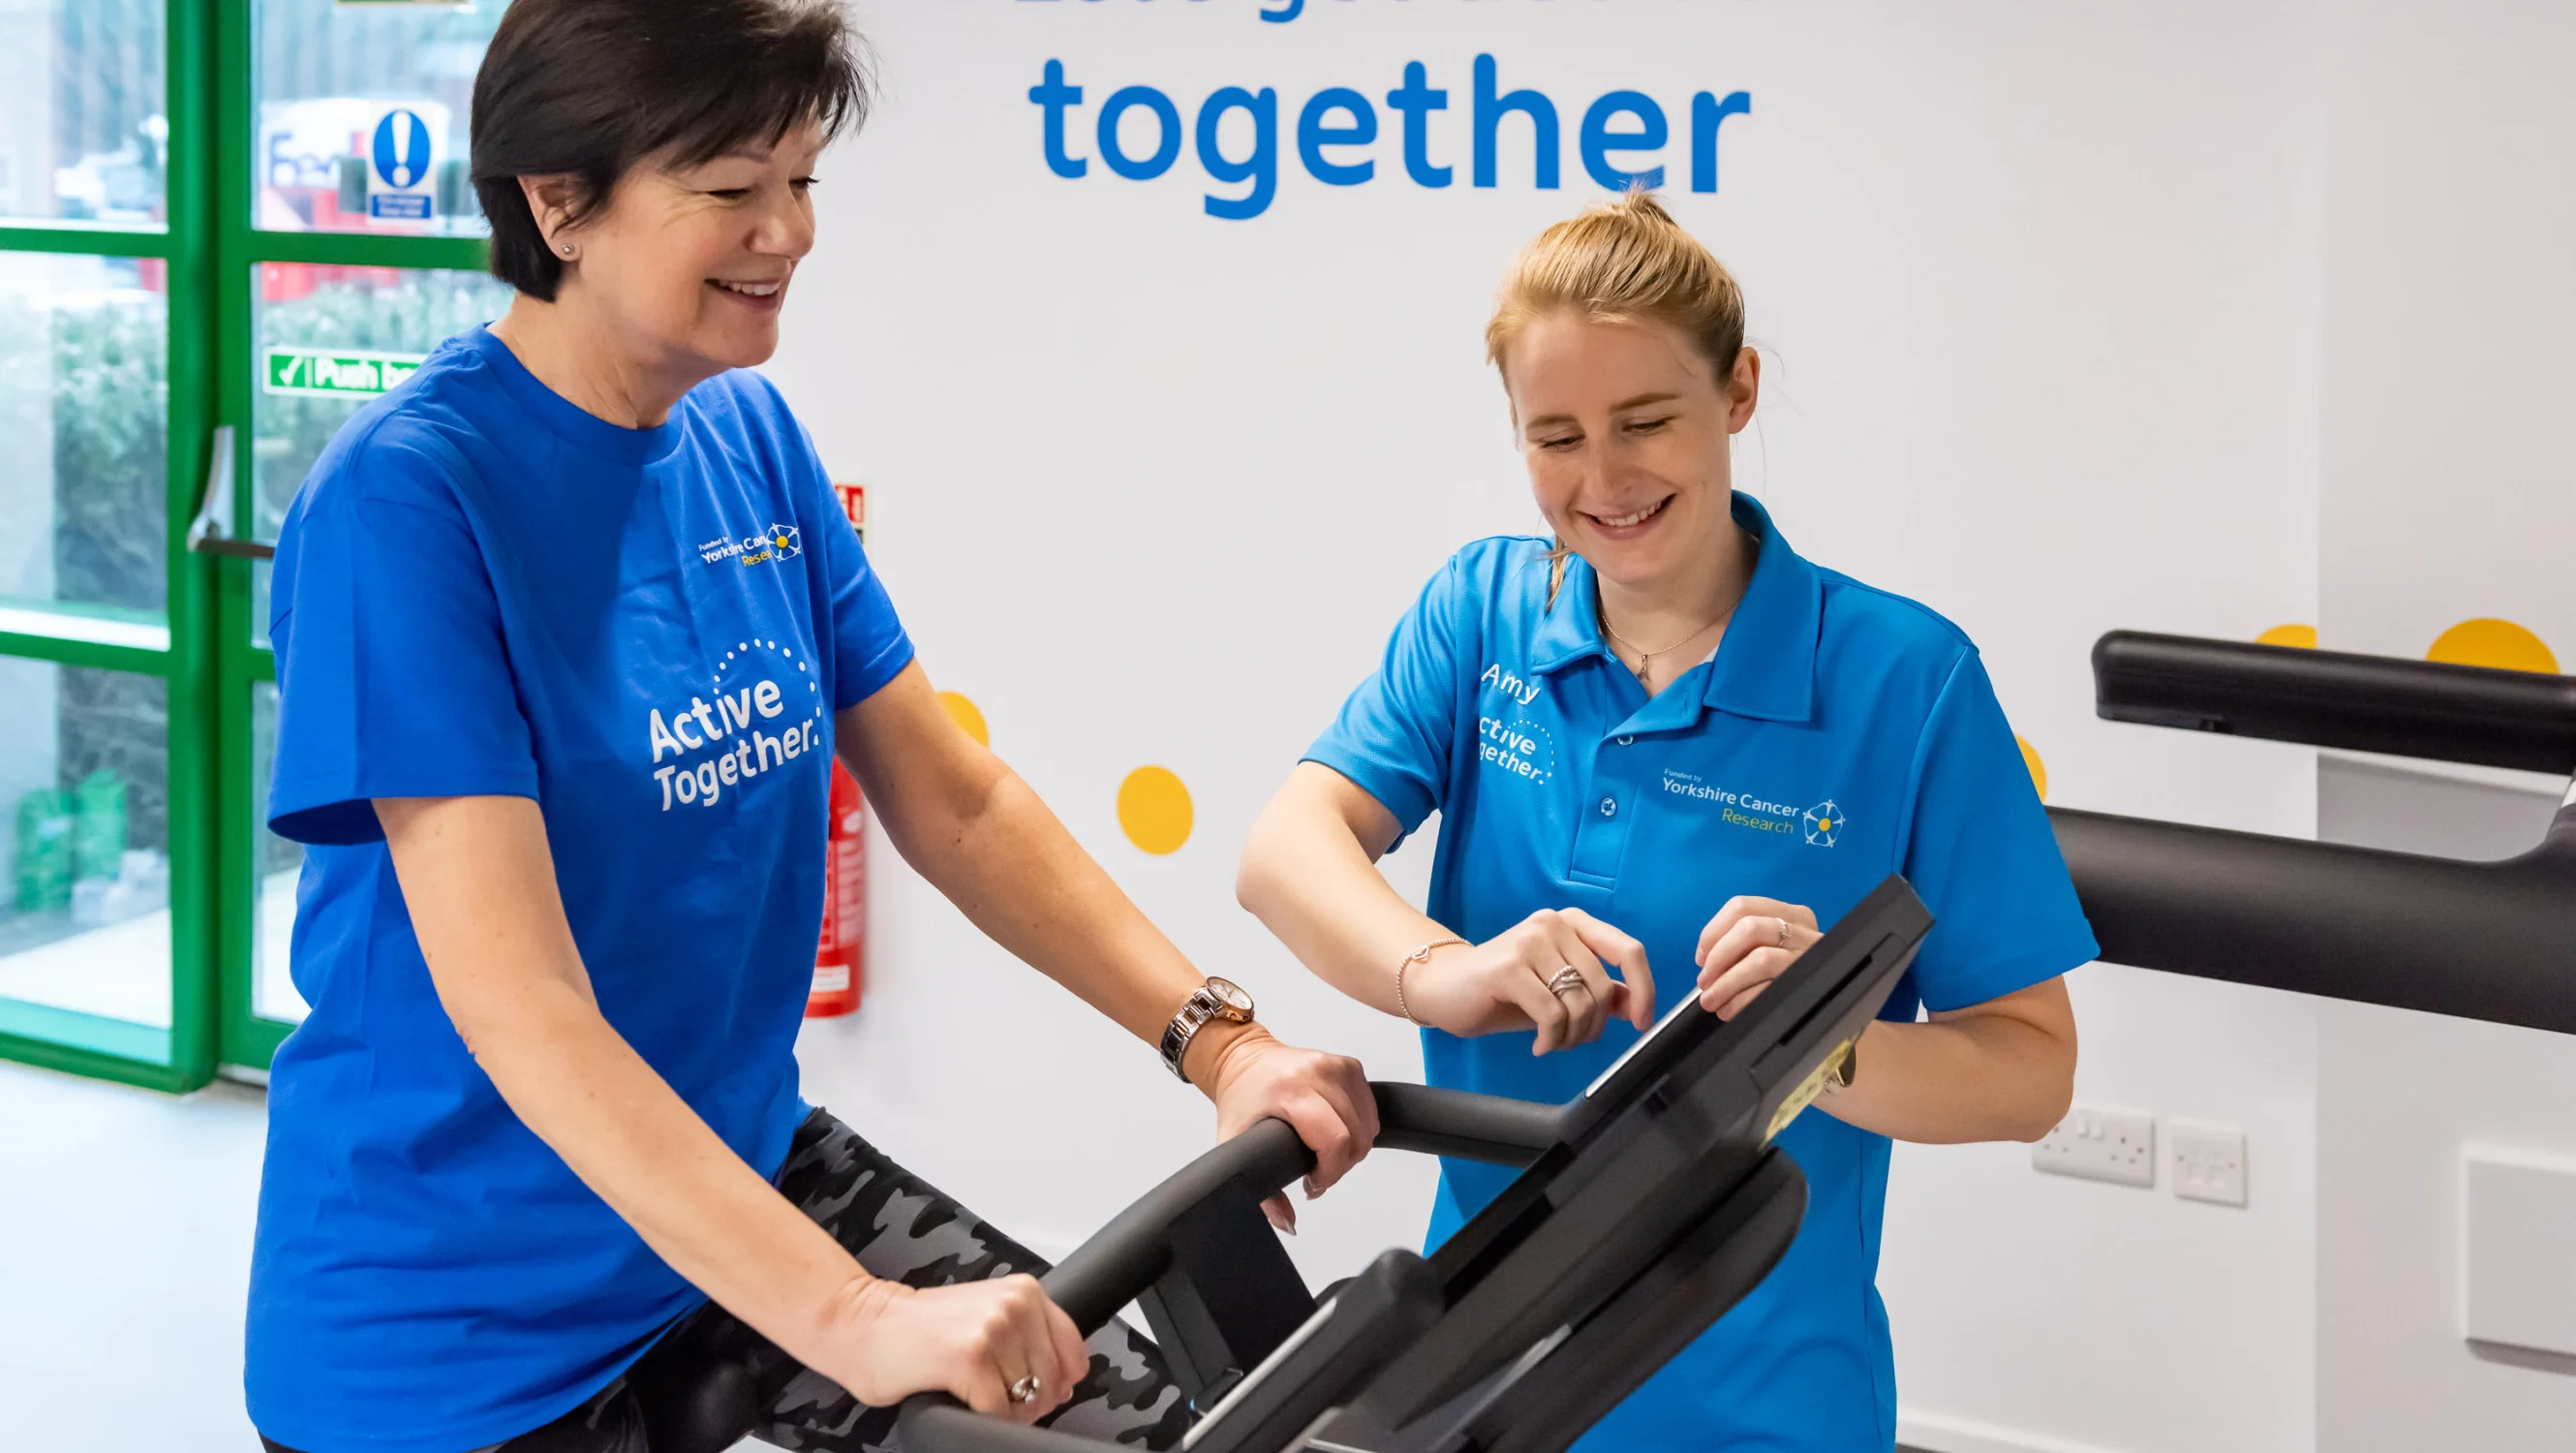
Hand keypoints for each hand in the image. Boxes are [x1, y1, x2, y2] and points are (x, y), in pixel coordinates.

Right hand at [818, 1274, 1089, 1423]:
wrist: (863, 1326)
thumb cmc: (919, 1329)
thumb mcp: (986, 1318)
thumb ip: (1030, 1340)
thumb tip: (1067, 1383)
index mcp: (1025, 1292)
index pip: (1074, 1353)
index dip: (1054, 1382)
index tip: (1024, 1386)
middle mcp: (1015, 1305)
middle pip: (1052, 1384)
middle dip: (1025, 1402)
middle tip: (985, 1392)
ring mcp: (994, 1330)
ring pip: (1028, 1402)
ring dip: (1002, 1413)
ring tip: (969, 1392)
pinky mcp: (970, 1358)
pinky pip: (999, 1413)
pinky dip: (981, 1418)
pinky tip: (957, 1397)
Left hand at [1200, 1026, 1377, 1234]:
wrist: (1243, 1059)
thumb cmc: (1240, 1098)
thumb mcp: (1236, 1145)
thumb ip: (1262, 1192)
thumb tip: (1288, 1222)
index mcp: (1289, 1089)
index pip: (1335, 1139)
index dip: (1330, 1172)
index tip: (1313, 1182)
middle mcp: (1317, 1072)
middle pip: (1356, 1136)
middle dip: (1340, 1165)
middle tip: (1318, 1171)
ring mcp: (1336, 1065)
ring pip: (1368, 1124)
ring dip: (1352, 1148)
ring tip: (1325, 1153)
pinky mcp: (1349, 1065)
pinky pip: (1370, 1107)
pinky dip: (1360, 1127)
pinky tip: (1336, 1132)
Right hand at [1406, 908, 1655, 1054]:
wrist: (1443, 987)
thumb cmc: (1505, 989)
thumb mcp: (1561, 991)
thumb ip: (1601, 992)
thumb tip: (1639, 1006)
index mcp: (1573, 923)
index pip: (1628, 950)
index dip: (1644, 990)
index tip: (1643, 1023)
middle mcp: (1553, 924)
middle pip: (1602, 987)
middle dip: (1594, 1027)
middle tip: (1573, 1041)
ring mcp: (1529, 942)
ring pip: (1579, 1004)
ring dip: (1571, 1037)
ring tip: (1552, 1041)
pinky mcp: (1507, 967)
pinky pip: (1552, 1016)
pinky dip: (1551, 1040)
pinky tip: (1538, 1044)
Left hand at [1694, 896, 1818, 1019]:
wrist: (1827, 1009)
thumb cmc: (1788, 978)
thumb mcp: (1774, 949)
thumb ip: (1746, 943)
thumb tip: (1705, 958)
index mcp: (1792, 915)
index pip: (1741, 906)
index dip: (1712, 932)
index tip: (1701, 957)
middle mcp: (1805, 931)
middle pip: (1749, 928)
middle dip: (1718, 957)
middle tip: (1705, 981)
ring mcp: (1810, 958)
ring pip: (1760, 959)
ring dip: (1726, 983)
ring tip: (1711, 1000)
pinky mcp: (1810, 986)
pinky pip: (1768, 990)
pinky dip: (1740, 1002)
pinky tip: (1731, 1011)